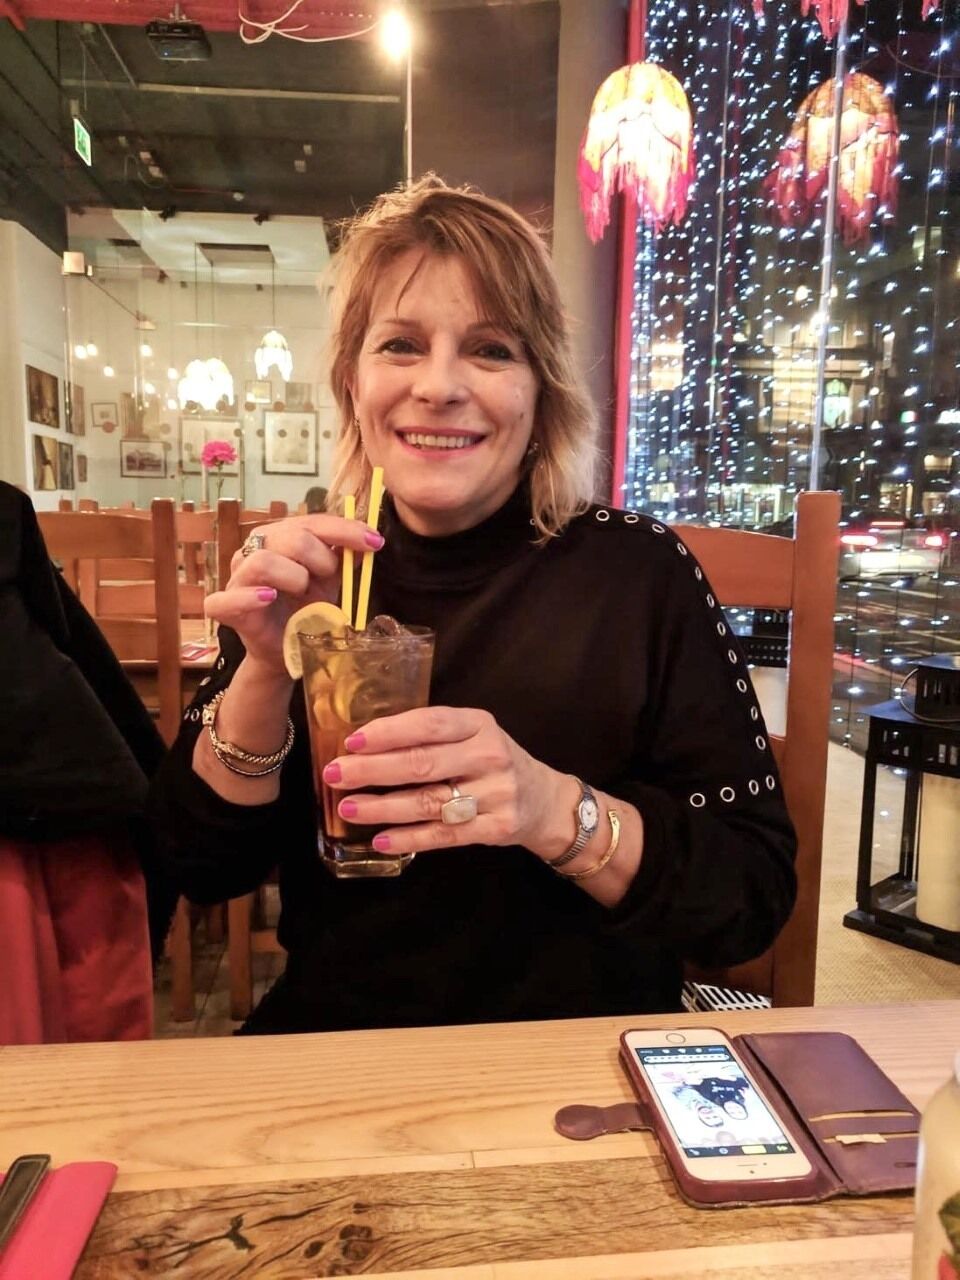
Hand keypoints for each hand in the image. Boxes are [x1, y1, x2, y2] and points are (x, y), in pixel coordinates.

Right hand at [203, 515, 383, 675]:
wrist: (289, 649)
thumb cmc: (305, 609)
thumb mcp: (330, 581)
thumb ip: (345, 558)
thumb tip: (371, 539)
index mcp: (279, 537)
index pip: (311, 522)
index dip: (344, 530)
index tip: (375, 542)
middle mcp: (254, 550)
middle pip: (289, 537)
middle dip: (320, 556)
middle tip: (329, 575)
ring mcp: (237, 578)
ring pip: (262, 561)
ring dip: (293, 576)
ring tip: (303, 590)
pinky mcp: (224, 608)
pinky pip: (225, 599)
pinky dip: (249, 597)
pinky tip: (269, 598)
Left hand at [321, 706, 570, 857]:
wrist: (544, 800)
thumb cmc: (491, 762)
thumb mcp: (473, 735)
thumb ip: (432, 736)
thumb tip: (364, 744)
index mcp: (479, 723)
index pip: (429, 724)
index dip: (388, 732)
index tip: (352, 741)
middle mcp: (489, 755)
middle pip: (423, 763)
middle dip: (373, 770)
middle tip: (337, 774)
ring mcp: (496, 793)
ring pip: (429, 802)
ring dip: (383, 807)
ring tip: (348, 807)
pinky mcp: (497, 828)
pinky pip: (445, 835)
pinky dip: (410, 838)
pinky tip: (381, 839)